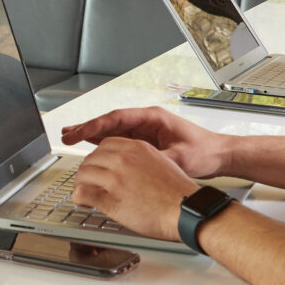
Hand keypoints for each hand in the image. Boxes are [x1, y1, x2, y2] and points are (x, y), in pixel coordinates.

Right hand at [58, 105, 232, 180]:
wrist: (218, 155)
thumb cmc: (204, 151)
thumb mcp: (181, 158)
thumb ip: (158, 159)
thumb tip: (140, 166)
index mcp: (152, 117)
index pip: (117, 118)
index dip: (96, 126)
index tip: (80, 133)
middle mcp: (145, 121)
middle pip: (109, 122)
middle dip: (87, 128)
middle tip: (66, 134)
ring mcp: (143, 131)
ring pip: (111, 131)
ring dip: (91, 135)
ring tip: (69, 137)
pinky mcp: (144, 142)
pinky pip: (118, 141)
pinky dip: (102, 143)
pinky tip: (88, 147)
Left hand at [67, 138, 199, 241]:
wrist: (187, 211)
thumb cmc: (179, 193)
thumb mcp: (162, 163)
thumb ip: (141, 161)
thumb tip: (128, 169)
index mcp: (137, 148)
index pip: (105, 145)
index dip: (99, 157)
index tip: (98, 165)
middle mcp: (124, 160)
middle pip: (91, 158)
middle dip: (88, 171)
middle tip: (89, 181)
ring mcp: (115, 179)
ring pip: (83, 174)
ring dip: (81, 184)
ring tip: (84, 192)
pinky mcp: (111, 198)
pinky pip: (83, 193)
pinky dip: (79, 197)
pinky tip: (83, 201)